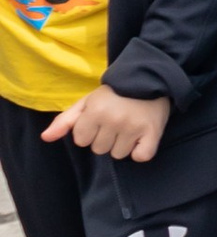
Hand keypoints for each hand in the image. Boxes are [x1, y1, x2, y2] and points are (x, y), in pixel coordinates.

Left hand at [43, 85, 170, 161]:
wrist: (148, 79)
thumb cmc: (113, 94)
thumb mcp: (87, 102)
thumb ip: (64, 121)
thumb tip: (45, 138)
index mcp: (95, 111)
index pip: (81, 140)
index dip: (89, 130)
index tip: (100, 119)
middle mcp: (114, 120)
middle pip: (99, 149)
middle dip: (105, 137)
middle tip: (116, 121)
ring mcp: (134, 127)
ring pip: (118, 154)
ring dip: (122, 144)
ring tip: (129, 126)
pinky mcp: (152, 133)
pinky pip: (140, 157)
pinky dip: (140, 151)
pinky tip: (141, 137)